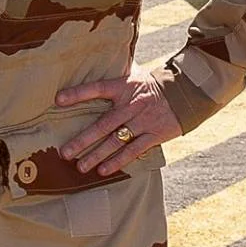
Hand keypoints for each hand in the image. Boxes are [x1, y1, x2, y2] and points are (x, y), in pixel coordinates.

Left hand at [56, 69, 184, 175]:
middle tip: (65, 152)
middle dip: (83, 140)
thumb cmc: (154, 85)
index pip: (98, 88)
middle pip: (103, 124)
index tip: (58, 100)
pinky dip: (118, 161)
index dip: (78, 93)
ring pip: (116, 141)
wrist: (186, 91)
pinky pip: (134, 150)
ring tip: (81, 166)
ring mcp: (143, 121)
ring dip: (97, 155)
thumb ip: (114, 83)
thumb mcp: (134, 77)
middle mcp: (132, 105)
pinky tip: (104, 170)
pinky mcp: (154, 134)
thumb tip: (90, 82)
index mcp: (125, 87)